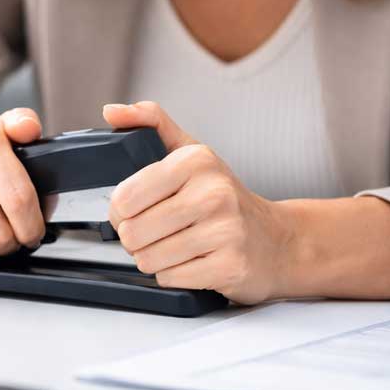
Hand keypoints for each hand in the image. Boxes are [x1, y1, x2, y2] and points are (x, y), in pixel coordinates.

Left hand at [104, 102, 295, 303]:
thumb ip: (151, 123)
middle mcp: (213, 192)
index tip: (135, 211)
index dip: (120, 211)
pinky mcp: (230, 266)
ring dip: (153, 259)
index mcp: (196, 161)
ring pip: (148, 259)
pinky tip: (192, 261)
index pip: (124, 197)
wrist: (277, 239)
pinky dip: (174, 275)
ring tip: (174, 246)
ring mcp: (225, 231)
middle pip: (133, 232)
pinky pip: (171, 279)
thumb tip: (111, 111)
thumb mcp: (192, 152)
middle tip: (156, 232)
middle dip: (136, 239)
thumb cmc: (226, 197)